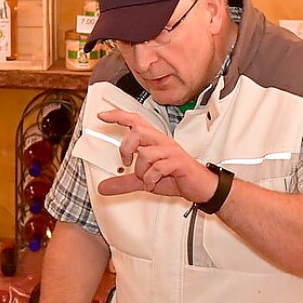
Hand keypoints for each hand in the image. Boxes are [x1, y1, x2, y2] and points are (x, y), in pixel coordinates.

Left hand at [94, 109, 216, 201]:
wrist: (200, 187)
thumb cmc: (175, 177)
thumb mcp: (144, 180)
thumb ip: (124, 182)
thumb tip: (103, 187)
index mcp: (154, 141)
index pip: (135, 121)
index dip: (118, 116)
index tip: (102, 115)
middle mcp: (162, 142)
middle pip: (138, 131)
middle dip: (126, 147)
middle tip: (127, 161)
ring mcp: (171, 151)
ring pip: (146, 153)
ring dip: (141, 171)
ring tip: (146, 179)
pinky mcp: (178, 162)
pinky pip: (158, 167)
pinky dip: (151, 179)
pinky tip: (153, 183)